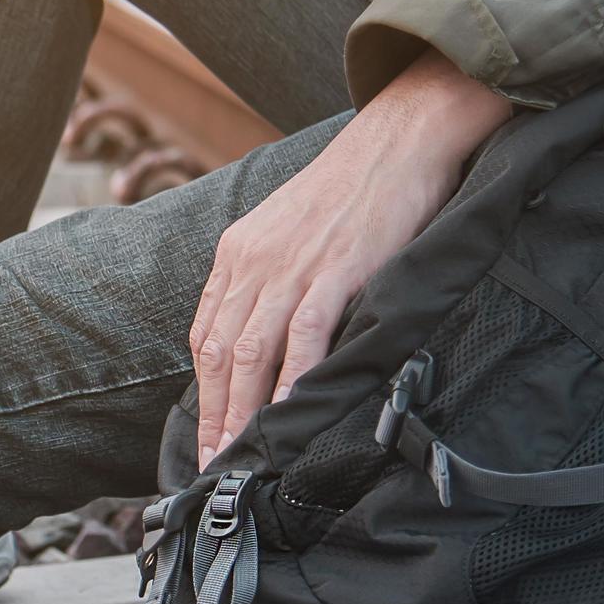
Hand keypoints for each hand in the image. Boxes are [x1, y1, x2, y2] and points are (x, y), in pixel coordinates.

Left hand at [190, 54, 513, 457]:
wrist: (400, 139)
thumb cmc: (354, 189)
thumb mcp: (290, 230)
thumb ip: (271, 279)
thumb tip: (268, 336)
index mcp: (237, 253)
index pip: (206, 335)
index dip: (203, 391)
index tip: (206, 434)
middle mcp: (252, 261)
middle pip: (219, 353)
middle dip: (213, 416)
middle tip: (211, 465)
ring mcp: (291, 266)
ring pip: (252, 352)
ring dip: (242, 412)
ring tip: (240, 457)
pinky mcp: (335, 270)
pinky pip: (304, 336)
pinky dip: (292, 381)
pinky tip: (289, 416)